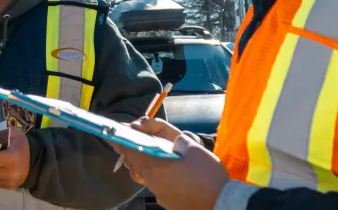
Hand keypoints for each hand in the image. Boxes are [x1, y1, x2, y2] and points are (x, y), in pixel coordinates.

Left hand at [110, 117, 229, 209]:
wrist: (222, 203)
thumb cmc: (206, 175)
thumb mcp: (193, 149)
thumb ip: (177, 141)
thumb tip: (172, 142)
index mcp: (153, 167)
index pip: (129, 151)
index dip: (121, 141)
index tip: (116, 135)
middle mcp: (152, 182)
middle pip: (138, 165)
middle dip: (138, 153)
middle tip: (145, 142)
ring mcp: (160, 195)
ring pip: (150, 177)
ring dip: (153, 166)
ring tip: (167, 159)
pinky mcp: (169, 204)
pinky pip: (161, 187)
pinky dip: (165, 179)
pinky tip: (178, 176)